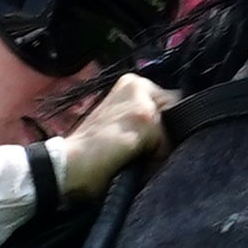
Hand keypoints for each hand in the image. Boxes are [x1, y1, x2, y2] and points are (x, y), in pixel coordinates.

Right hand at [47, 73, 174, 192]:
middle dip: (166, 133)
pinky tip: (131, 159)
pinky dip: (155, 158)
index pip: (171, 100)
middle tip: (136, 148)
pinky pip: (167, 144)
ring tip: (132, 154)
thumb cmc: (93, 150)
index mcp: (131, 83)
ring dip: (160, 147)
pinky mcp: (145, 120)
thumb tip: (177, 124)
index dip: (165, 124)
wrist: (69, 164)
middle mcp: (137, 84)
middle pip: (178, 110)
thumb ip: (144, 114)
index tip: (143, 140)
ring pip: (174, 128)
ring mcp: (141, 101)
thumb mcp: (120, 120)